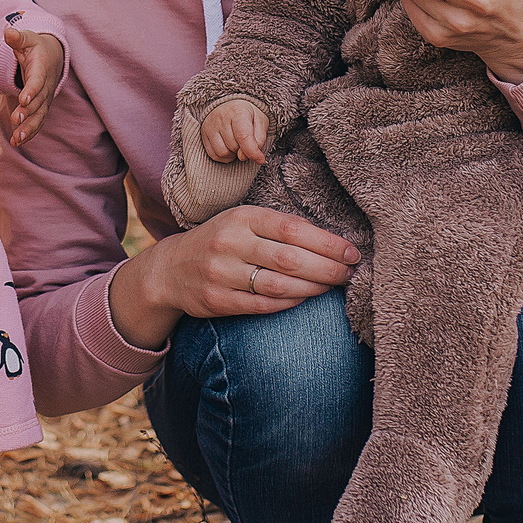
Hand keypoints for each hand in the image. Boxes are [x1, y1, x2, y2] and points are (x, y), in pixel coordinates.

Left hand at [0, 29, 65, 145]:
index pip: (37, 81)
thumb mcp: (27, 38)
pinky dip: (29, 133)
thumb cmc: (35, 47)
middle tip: (16, 120)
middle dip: (28, 112)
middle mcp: (45, 87)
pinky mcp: (41, 108)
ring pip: (39, 116)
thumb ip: (17, 38)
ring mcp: (45, 99)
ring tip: (17, 139)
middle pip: (38, 102)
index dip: (31, 90)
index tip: (23, 100)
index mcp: (42, 69)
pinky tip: (17, 143)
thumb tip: (8, 32)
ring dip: (29, 128)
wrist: (53, 57)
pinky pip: (37, 122)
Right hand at [109, 206, 359, 349]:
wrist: (170, 269)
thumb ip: (279, 226)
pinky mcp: (217, 301)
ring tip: (332, 286)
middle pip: (290, 259)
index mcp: (241, 217)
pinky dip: (290, 303)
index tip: (351, 252)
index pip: (293, 229)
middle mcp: (230, 243)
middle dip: (327, 269)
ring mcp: (221, 274)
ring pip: (279, 285)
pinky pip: (263, 305)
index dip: (327, 243)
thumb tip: (331, 242)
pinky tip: (304, 298)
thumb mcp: (243, 221)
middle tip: (349, 273)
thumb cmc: (221, 241)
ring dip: (313, 288)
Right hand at [199, 97, 268, 164]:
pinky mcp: (203, 134)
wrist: (232, 106)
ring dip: (233, 154)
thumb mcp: (261, 122)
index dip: (253, 152)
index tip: (260, 160)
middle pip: (234, 146)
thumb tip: (243, 157)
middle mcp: (221, 117)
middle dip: (243, 149)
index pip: (243, 136)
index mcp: (238, 111)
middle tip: (245, 141)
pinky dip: (224, 157)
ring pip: (223, 153)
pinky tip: (228, 147)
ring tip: (237, 144)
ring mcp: (210, 126)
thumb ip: (258, 139)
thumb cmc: (248, 116)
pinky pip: (214, 155)